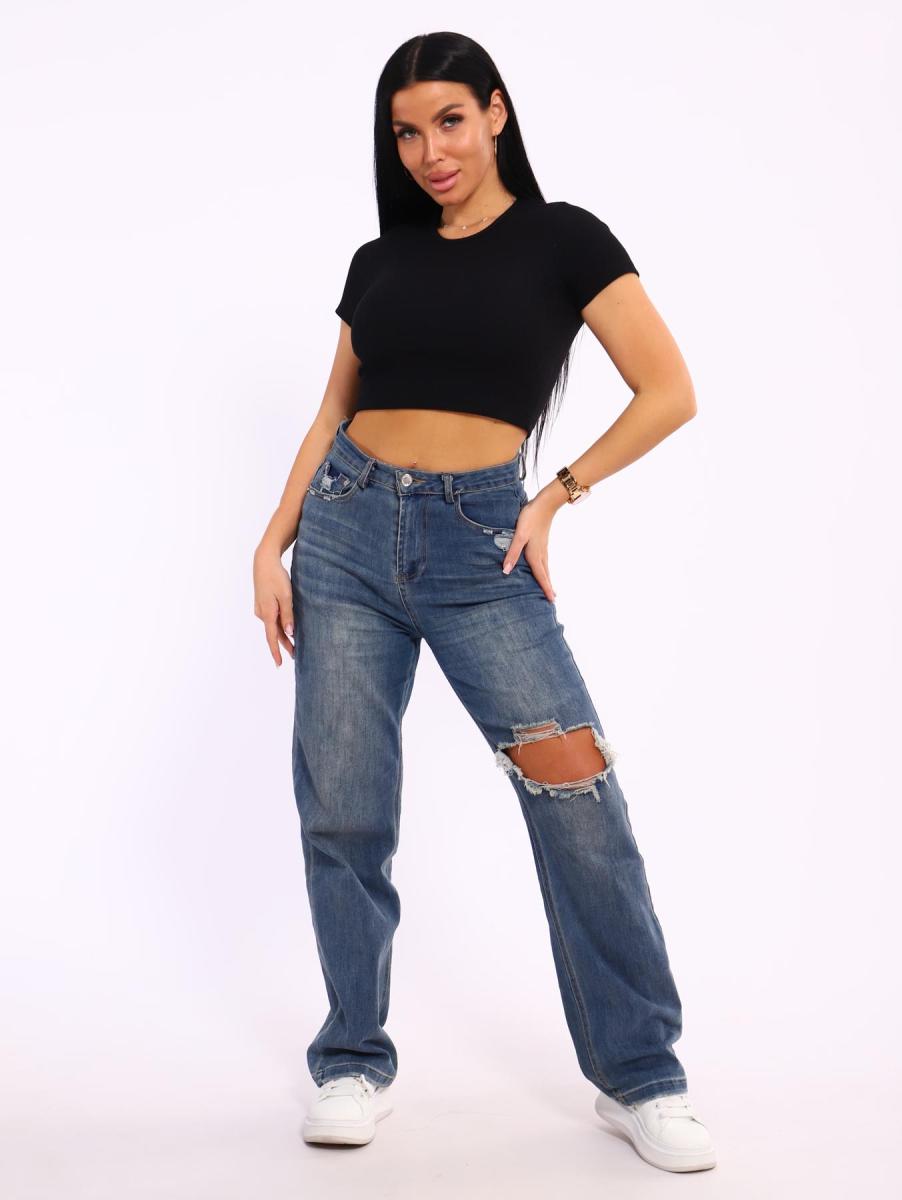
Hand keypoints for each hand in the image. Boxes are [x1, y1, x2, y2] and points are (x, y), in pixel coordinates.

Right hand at [253, 542, 294, 666]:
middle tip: (295, 656)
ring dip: (282, 635)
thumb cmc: (277, 577)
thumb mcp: (286, 596)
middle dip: (284, 645)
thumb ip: (288, 615)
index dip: (276, 652)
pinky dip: (279, 625)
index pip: (272, 638)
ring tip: (294, 644)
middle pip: (274, 633)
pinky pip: (271, 618)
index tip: (279, 664)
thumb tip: (289, 633)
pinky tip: (286, 627)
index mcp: (267, 613)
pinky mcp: (262, 603)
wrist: (264, 561)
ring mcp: (260, 608)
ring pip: (273, 625)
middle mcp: (262, 613)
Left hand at [501, 490, 560, 601]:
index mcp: (535, 555)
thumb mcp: (519, 536)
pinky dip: (545, 568)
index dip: (545, 588)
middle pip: (545, 574)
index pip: (541, 576)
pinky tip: (542, 566)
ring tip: (549, 586)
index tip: (552, 600)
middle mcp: (541, 554)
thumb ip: (512, 553)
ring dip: (547, 578)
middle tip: (553, 598)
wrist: (545, 504)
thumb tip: (506, 571)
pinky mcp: (542, 542)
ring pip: (546, 567)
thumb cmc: (531, 519)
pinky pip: (544, 560)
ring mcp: (543, 548)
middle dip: (548, 586)